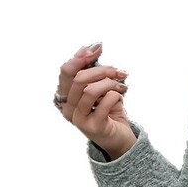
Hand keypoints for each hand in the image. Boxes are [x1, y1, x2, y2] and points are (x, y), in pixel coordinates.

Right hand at [54, 42, 135, 158]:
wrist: (121, 139)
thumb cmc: (109, 112)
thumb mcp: (100, 88)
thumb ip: (93, 71)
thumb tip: (93, 46)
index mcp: (65, 97)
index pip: (66, 72)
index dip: (80, 57)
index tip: (97, 49)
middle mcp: (68, 108)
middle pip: (78, 79)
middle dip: (101, 70)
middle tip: (118, 72)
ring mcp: (79, 119)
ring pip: (90, 90)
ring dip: (109, 83)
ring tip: (121, 86)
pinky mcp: (94, 127)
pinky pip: (105, 103)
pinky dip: (116, 96)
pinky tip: (121, 98)